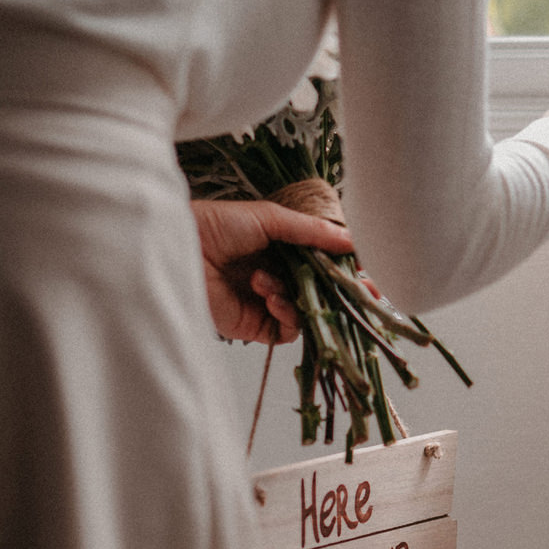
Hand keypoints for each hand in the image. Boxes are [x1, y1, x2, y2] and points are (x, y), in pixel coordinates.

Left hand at [192, 199, 354, 343]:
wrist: (179, 249)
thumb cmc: (215, 225)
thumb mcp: (269, 218)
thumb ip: (310, 231)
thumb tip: (351, 241)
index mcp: (282, 248)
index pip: (324, 263)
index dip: (347, 271)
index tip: (368, 274)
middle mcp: (278, 275)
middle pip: (322, 292)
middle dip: (340, 293)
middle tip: (362, 292)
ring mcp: (267, 302)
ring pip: (307, 312)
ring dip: (298, 297)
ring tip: (269, 281)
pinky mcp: (254, 325)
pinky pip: (287, 330)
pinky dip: (286, 315)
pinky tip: (269, 297)